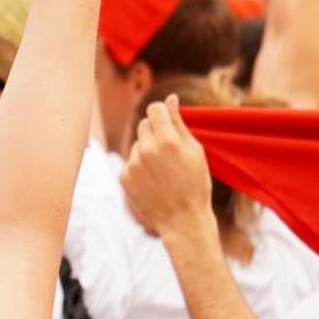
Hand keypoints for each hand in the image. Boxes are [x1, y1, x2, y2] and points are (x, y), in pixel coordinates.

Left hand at [119, 96, 214, 240]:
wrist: (182, 220)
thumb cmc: (195, 184)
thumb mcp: (195, 151)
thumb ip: (179, 123)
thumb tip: (170, 98)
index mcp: (167, 140)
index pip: (154, 109)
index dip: (162, 113)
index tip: (167, 121)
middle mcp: (146, 149)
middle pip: (143, 125)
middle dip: (155, 131)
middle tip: (170, 150)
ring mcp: (132, 164)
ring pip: (137, 144)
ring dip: (147, 150)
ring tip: (163, 170)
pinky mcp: (123, 177)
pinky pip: (131, 162)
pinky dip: (140, 167)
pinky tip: (153, 181)